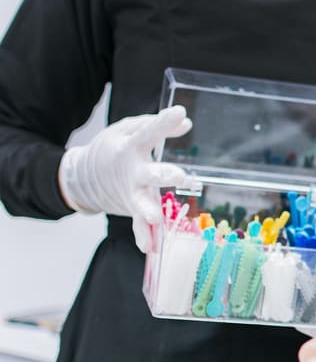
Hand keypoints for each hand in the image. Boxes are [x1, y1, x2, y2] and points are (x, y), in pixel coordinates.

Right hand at [58, 105, 191, 251]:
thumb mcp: (130, 130)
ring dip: (147, 211)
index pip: (148, 131)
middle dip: (161, 175)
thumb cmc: (115, 148)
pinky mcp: (131, 207)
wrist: (84, 174)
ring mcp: (130, 191)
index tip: (179, 113)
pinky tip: (150, 247)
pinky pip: (137, 224)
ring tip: (156, 219)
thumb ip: (157, 126)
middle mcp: (131, 170)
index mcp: (131, 145)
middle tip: (178, 175)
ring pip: (140, 202)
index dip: (163, 122)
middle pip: (147, 172)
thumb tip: (186, 123)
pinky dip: (142, 235)